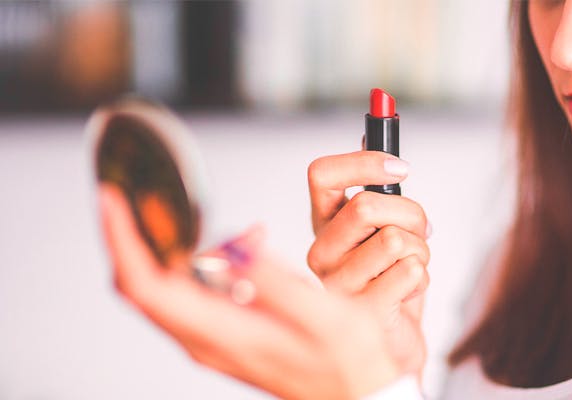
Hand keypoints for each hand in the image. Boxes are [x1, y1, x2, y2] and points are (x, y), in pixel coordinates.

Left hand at [99, 184, 400, 399]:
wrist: (356, 395)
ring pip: (163, 286)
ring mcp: (210, 339)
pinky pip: (192, 290)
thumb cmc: (349, 362)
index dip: (124, 239)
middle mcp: (205, 339)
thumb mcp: (325, 317)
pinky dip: (205, 258)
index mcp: (222, 333)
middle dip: (134, 234)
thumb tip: (231, 245)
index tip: (113, 200)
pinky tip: (248, 245)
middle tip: (140, 195)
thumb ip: (274, 282)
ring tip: (234, 227)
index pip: (147, 285)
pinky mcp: (222, 333)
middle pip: (142, 284)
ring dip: (178, 244)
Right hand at [307, 151, 429, 374]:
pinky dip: (422, 278)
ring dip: (421, 250)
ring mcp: (336, 284)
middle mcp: (321, 252)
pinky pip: (409, 272)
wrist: (391, 343)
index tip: (401, 168)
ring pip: (396, 240)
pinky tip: (407, 291)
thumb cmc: (389, 280)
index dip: (364, 162)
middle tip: (420, 231)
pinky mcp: (360, 312)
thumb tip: (373, 131)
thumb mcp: (383, 227)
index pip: (321, 174)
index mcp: (324, 224)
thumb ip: (376, 186)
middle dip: (412, 214)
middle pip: (366, 205)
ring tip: (411, 266)